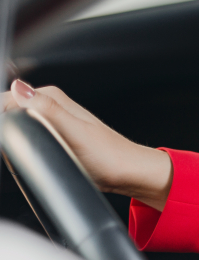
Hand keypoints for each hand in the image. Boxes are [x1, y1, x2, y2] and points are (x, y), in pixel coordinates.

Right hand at [2, 80, 172, 210]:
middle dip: (8, 130)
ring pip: (14, 124)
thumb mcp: (74, 132)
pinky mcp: (52, 135)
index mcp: (50, 97)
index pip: (5, 99)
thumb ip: (46, 109)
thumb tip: (18, 88)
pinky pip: (25, 136)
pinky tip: (37, 155)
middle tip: (28, 149)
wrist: (125, 172)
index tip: (10, 136)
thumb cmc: (106, 155)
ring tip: (36, 153)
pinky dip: (23, 146)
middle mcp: (49, 104)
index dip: (3, 119)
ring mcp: (50, 120)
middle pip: (7, 112)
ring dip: (14, 138)